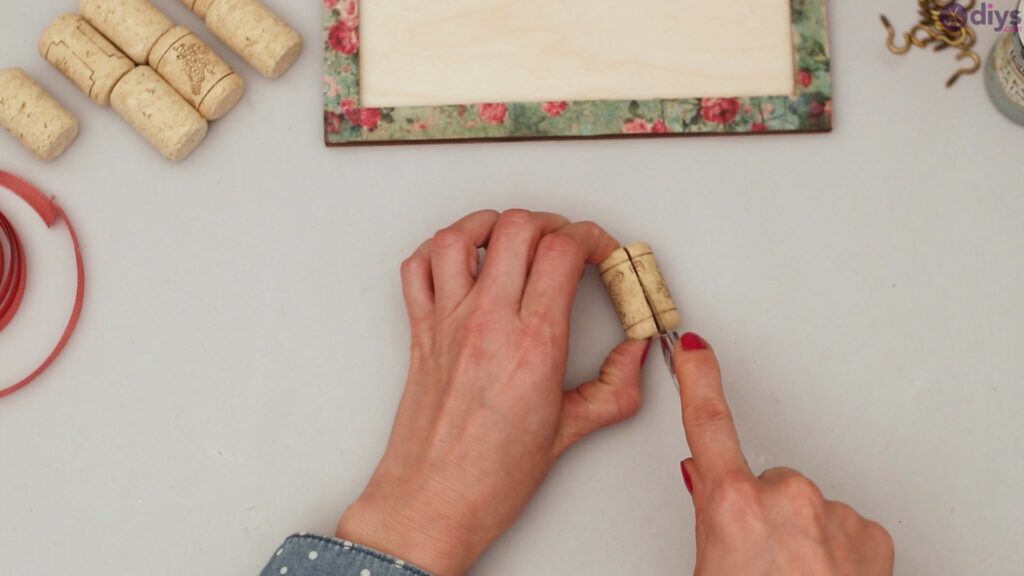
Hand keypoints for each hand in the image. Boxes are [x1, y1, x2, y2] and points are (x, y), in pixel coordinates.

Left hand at [336, 210, 649, 574]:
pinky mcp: (420, 331)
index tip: (603, 254)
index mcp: (532, 343)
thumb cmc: (488, 479)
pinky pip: (418, 267)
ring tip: (516, 237)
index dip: (593, 237)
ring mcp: (448, 322)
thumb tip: (637, 355)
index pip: (563, 250)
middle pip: (518, 227)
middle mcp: (487, 322)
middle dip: (553, 223)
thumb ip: (615, 387)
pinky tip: (463, 260)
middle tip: (568, 244)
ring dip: (494, 223)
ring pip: (462, 235)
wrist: (430, 504)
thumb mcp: (569, 432)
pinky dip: (439, 250)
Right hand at [674, 333, 894, 574]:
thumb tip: (703, 478)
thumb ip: (707, 516)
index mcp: (733, 506)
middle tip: (753, 562)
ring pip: (804, 506)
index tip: (694, 348)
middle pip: (762, 482)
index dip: (698, 379)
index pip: (708, 424)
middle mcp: (787, 498)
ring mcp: (834, 514)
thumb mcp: (705, 569)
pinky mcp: (870, 533)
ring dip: (797, 534)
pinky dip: (833, 547)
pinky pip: (841, 524)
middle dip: (757, 511)